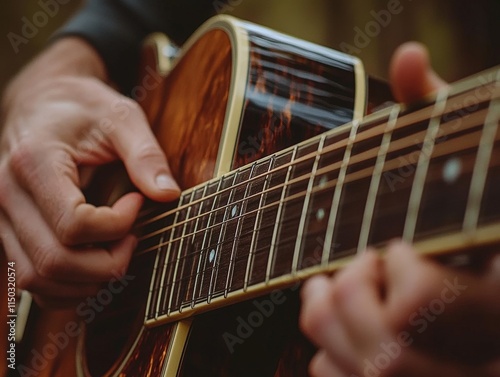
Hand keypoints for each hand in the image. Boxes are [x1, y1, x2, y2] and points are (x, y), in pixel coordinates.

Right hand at [0, 37, 179, 307]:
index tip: (137, 203)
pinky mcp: (8, 232)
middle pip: (55, 261)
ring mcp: (1, 217)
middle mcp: (6, 195)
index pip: (74, 224)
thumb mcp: (121, 116)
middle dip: (107, 263)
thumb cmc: (83, 107)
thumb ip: (145, 154)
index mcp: (34, 162)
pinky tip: (95, 266)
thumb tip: (170, 195)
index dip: (117, 225)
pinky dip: (68, 287)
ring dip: (88, 281)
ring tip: (116, 251)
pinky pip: (32, 281)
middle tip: (133, 238)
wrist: (44, 103)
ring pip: (40, 279)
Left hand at [299, 42, 499, 376]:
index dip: (390, 269)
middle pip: (387, 353)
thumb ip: (439, 114)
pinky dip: (328, 362)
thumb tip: (408, 52)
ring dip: (327, 326)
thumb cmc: (484, 206)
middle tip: (349, 266)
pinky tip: (332, 335)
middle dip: (349, 299)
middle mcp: (484, 354)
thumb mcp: (470, 161)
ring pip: (367, 376)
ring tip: (324, 291)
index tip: (388, 245)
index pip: (419, 302)